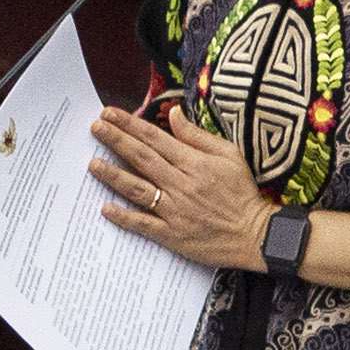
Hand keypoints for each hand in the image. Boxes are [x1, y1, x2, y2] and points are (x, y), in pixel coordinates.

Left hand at [89, 102, 279, 274]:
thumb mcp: (229, 156)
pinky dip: (124, 217)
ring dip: (113, 175)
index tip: (110, 114)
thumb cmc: (242, 193)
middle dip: (116, 140)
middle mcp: (181, 185)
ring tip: (93, 163)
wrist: (256, 235)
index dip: (130, 124)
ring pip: (138, 189)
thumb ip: (197, 136)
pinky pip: (144, 225)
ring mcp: (175, 211)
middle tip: (95, 127)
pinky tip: (106, 208)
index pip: (155, 138)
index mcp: (194, 163)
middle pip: (142, 158)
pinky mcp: (172, 235)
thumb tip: (174, 114)